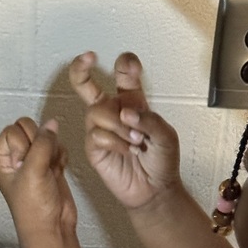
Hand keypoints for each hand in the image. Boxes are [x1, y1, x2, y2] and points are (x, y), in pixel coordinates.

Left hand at [0, 117, 77, 242]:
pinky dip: (61, 157)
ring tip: (48, 170)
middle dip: (39, 143)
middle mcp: (16, 158)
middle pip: (30, 129)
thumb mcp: (33, 171)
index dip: (22, 142)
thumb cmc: (33, 208)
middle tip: (38, 165)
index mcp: (2, 158)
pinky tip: (57, 172)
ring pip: (46, 136)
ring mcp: (34, 160)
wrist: (53, 227)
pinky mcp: (50, 165)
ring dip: (52, 150)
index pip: (12, 130)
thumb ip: (42, 144)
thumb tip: (51, 125)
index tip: (25, 161)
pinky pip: (58, 147)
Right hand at [69, 51, 180, 210]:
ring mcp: (100, 129)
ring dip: (119, 126)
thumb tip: (126, 112)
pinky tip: (127, 151)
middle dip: (80, 68)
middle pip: (87, 85)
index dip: (125, 65)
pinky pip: (96, 135)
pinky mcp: (93, 147)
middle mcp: (112, 111)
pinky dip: (115, 143)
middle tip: (87, 57)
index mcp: (132, 102)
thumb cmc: (162, 161)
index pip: (124, 76)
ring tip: (136, 141)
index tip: (129, 63)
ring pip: (97, 112)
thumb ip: (149, 120)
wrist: (154, 190)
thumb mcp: (166, 136)